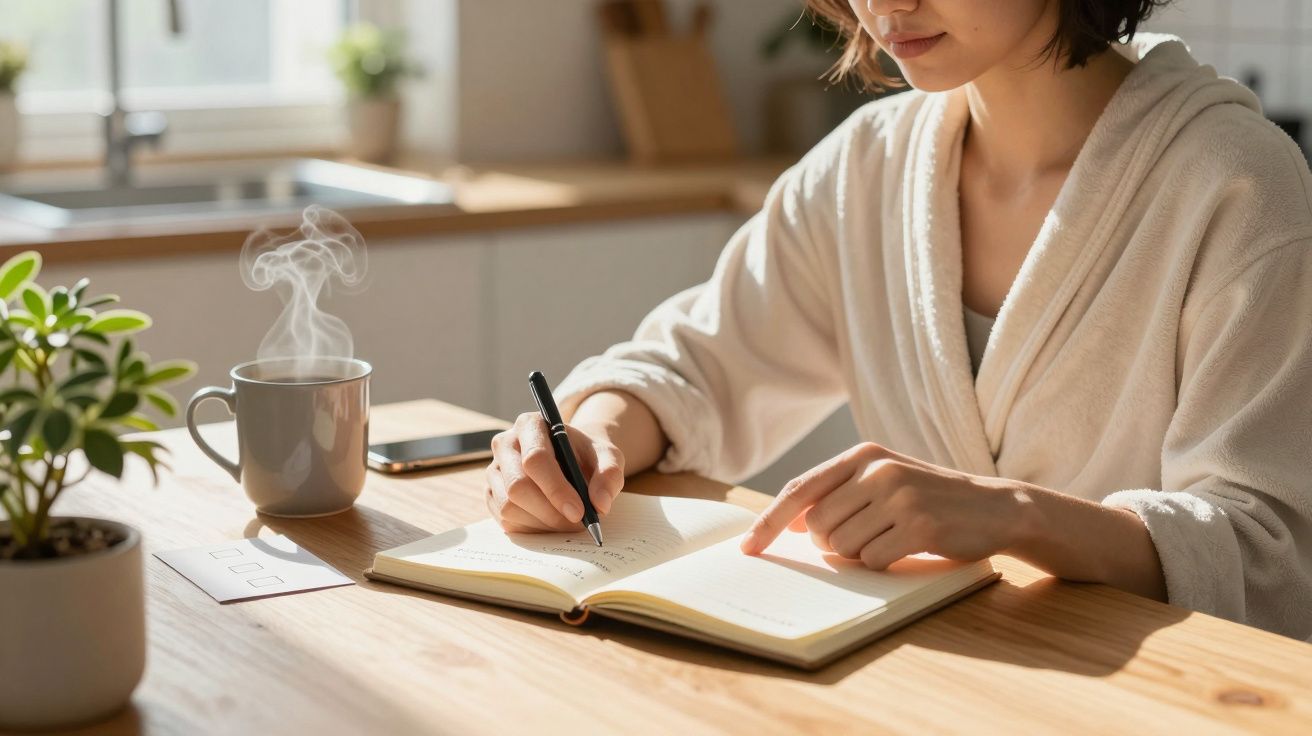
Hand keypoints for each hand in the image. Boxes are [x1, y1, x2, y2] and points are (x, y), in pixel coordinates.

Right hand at [485, 412, 625, 532]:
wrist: (572, 460)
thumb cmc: (587, 455)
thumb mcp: (608, 456)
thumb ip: (609, 474)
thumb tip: (600, 504)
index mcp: (530, 424)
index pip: (536, 459)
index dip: (557, 489)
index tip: (579, 511)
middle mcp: (505, 444)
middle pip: (518, 486)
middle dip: (550, 512)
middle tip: (577, 523)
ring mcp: (493, 470)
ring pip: (509, 507)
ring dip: (542, 523)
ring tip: (567, 522)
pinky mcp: (491, 494)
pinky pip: (505, 520)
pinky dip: (532, 529)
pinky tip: (551, 522)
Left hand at [739, 442, 1028, 569]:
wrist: (995, 506)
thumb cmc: (929, 498)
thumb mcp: (882, 481)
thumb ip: (837, 494)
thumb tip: (785, 523)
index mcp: (862, 455)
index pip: (799, 490)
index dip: (768, 522)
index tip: (747, 549)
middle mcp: (876, 469)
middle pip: (816, 526)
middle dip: (833, 543)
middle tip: (870, 534)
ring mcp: (898, 496)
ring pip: (842, 547)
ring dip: (861, 553)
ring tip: (893, 536)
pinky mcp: (918, 524)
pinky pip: (873, 560)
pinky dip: (884, 563)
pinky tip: (908, 547)